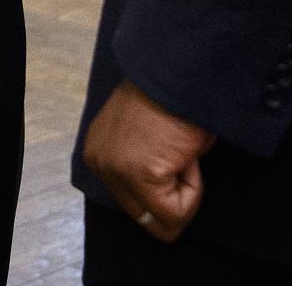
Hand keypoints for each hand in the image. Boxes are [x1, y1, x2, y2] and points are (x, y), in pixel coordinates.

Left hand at [82, 80, 216, 243]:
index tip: (174, 153)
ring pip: (162, 221)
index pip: (132, 203)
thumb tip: (164, 204)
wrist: (184, 70)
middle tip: (183, 158)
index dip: (165, 187)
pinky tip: (189, 154)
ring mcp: (116, 170)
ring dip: (185, 193)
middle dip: (173, 198)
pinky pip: (176, 211)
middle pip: (142, 217)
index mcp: (98, 151)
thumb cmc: (174, 97)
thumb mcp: (146, 137)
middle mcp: (99, 162)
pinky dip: (194, 190)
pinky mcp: (139, 174)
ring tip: (183, 153)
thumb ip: (143, 167)